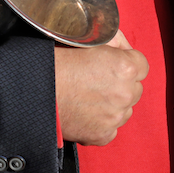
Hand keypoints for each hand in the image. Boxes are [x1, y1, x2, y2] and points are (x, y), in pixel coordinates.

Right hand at [54, 30, 148, 145]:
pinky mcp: (102, 135)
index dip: (126, 59)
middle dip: (121, 82)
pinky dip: (101, 120)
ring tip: (89, 94)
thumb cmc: (54, 59)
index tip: (112, 60)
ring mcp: (115, 117)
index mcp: (124, 67)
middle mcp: (125, 94)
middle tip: (97, 76)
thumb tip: (119, 44)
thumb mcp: (84, 37)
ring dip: (113, 102)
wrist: (32, 89)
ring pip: (125, 108)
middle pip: (134, 87)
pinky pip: (111, 127)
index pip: (141, 64)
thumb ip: (109, 39)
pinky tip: (84, 109)